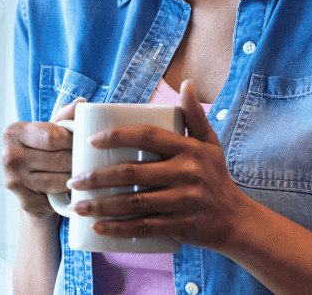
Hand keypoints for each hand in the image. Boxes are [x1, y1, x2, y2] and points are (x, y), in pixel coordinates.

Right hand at [2, 97, 84, 217]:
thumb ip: (64, 116)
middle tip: (91, 160)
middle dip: (78, 160)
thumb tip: (81, 102)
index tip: (87, 142)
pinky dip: (66, 195)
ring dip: (75, 178)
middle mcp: (9, 155)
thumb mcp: (50, 130)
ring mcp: (14, 180)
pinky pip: (55, 198)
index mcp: (14, 132)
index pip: (53, 136)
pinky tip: (72, 190)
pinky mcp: (23, 201)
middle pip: (59, 159)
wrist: (29, 186)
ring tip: (84, 173)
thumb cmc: (43, 151)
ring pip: (59, 180)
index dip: (74, 140)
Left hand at [67, 80, 245, 249]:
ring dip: (101, 206)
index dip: (117, 136)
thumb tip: (186, 83)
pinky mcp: (180, 226)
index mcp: (188, 149)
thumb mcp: (209, 143)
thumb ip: (195, 114)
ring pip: (134, 203)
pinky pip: (144, 228)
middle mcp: (186, 174)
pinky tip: (98, 228)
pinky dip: (119, 229)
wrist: (237, 220)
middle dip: (97, 178)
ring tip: (77, 206)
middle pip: (133, 172)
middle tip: (74, 181)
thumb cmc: (215, 176)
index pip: (147, 136)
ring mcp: (183, 202)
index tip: (91, 141)